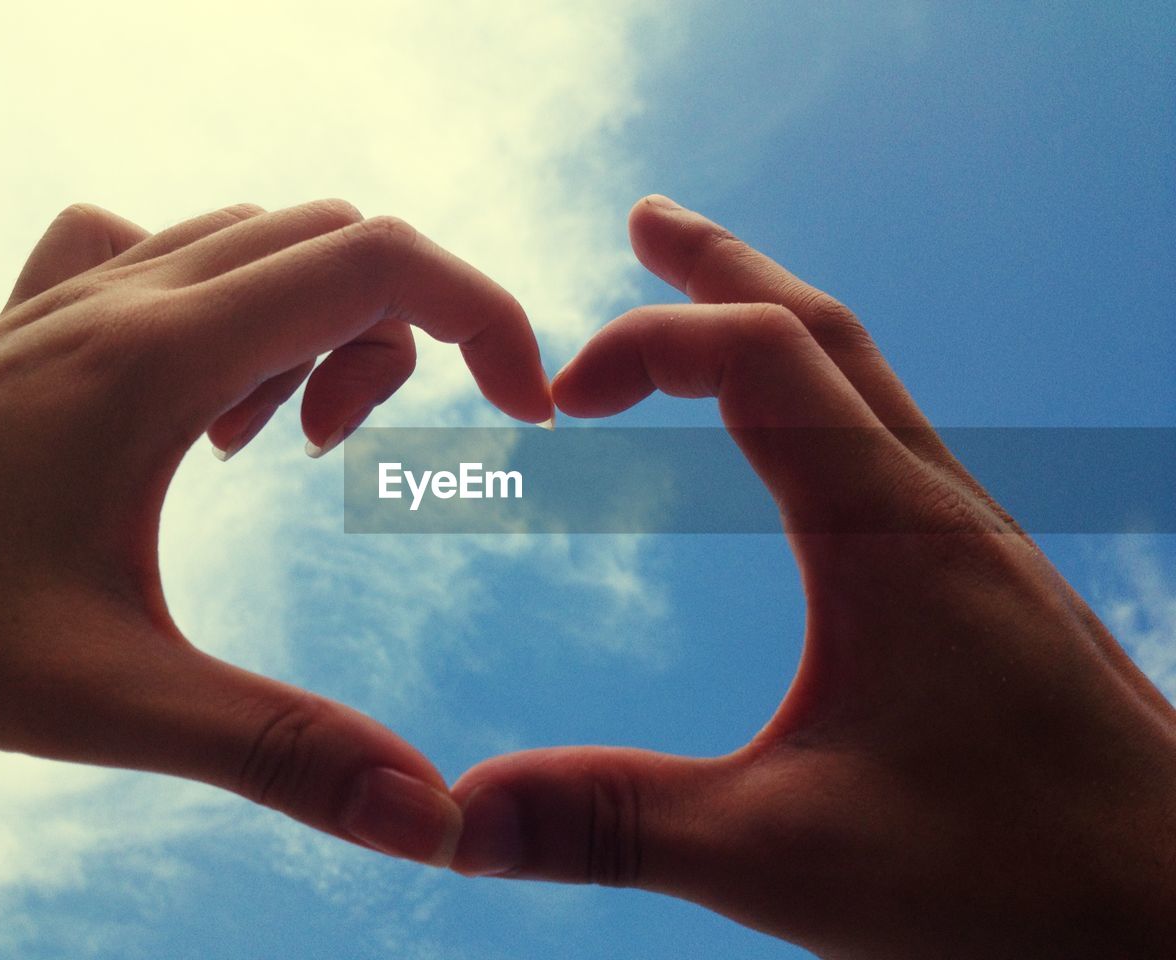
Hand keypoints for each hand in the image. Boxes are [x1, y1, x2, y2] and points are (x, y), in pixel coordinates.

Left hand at [0, 200, 551, 866]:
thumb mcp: (105, 699)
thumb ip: (280, 753)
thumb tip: (428, 817)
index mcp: (162, 357)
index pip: (383, 262)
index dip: (488, 317)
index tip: (525, 410)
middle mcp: (129, 293)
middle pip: (342, 240)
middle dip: (410, 334)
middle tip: (357, 461)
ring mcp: (81, 293)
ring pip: (267, 242)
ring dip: (320, 327)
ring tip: (271, 447)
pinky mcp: (49, 316)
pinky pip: (181, 255)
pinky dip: (240, 309)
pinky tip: (201, 413)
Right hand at [449, 197, 1175, 956]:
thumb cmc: (1018, 883)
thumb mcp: (787, 855)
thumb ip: (616, 823)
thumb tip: (460, 817)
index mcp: (889, 531)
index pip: (759, 357)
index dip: (648, 343)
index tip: (558, 399)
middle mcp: (937, 507)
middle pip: (823, 329)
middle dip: (723, 266)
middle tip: (647, 220)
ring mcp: (969, 539)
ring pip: (869, 379)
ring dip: (777, 320)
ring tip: (709, 299)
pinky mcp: (983, 583)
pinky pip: (891, 442)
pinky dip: (822, 397)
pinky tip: (803, 449)